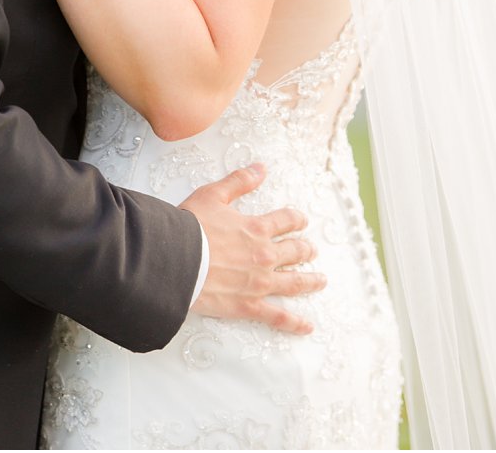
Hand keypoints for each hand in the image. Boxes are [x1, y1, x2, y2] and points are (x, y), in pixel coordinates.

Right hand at [182, 163, 324, 333]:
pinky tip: (307, 326)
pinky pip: (278, 316)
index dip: (296, 219)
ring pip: (294, 282)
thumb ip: (239, 181)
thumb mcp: (212, 195)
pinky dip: (294, 323)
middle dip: (305, 249)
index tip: (301, 221)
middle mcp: (264, 256)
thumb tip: (260, 168)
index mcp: (256, 229)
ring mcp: (260, 283)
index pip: (286, 221)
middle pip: (295, 252)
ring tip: (320, 280)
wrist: (175, 259)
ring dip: (310, 281)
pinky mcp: (249, 305)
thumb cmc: (189, 227)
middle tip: (311, 249)